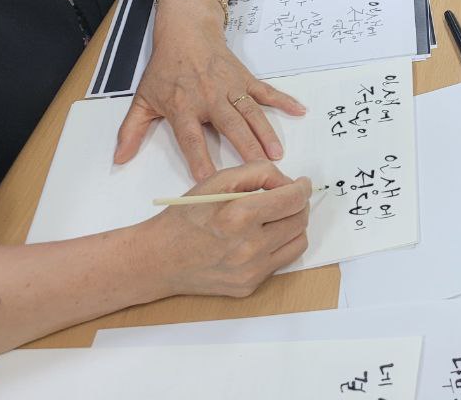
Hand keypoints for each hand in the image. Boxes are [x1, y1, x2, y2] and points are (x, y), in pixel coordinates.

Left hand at [117, 0, 306, 180]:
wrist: (186, 33)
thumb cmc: (165, 69)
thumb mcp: (143, 100)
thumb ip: (131, 131)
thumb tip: (119, 159)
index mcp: (184, 108)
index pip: (192, 140)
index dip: (201, 160)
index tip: (211, 181)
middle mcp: (210, 99)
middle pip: (230, 127)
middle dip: (246, 149)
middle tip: (260, 170)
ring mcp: (231, 88)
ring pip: (251, 113)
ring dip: (265, 133)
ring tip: (277, 154)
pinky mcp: (245, 79)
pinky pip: (267, 92)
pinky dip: (284, 101)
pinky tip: (300, 111)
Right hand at [142, 161, 311, 297]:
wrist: (157, 260)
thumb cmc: (185, 217)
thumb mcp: (216, 180)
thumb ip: (258, 172)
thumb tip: (288, 183)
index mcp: (239, 217)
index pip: (293, 200)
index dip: (303, 188)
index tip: (302, 183)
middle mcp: (249, 248)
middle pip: (300, 220)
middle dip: (298, 205)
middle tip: (287, 198)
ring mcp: (250, 271)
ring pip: (298, 242)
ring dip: (293, 226)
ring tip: (276, 217)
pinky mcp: (249, 286)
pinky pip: (280, 262)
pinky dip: (278, 246)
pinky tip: (260, 237)